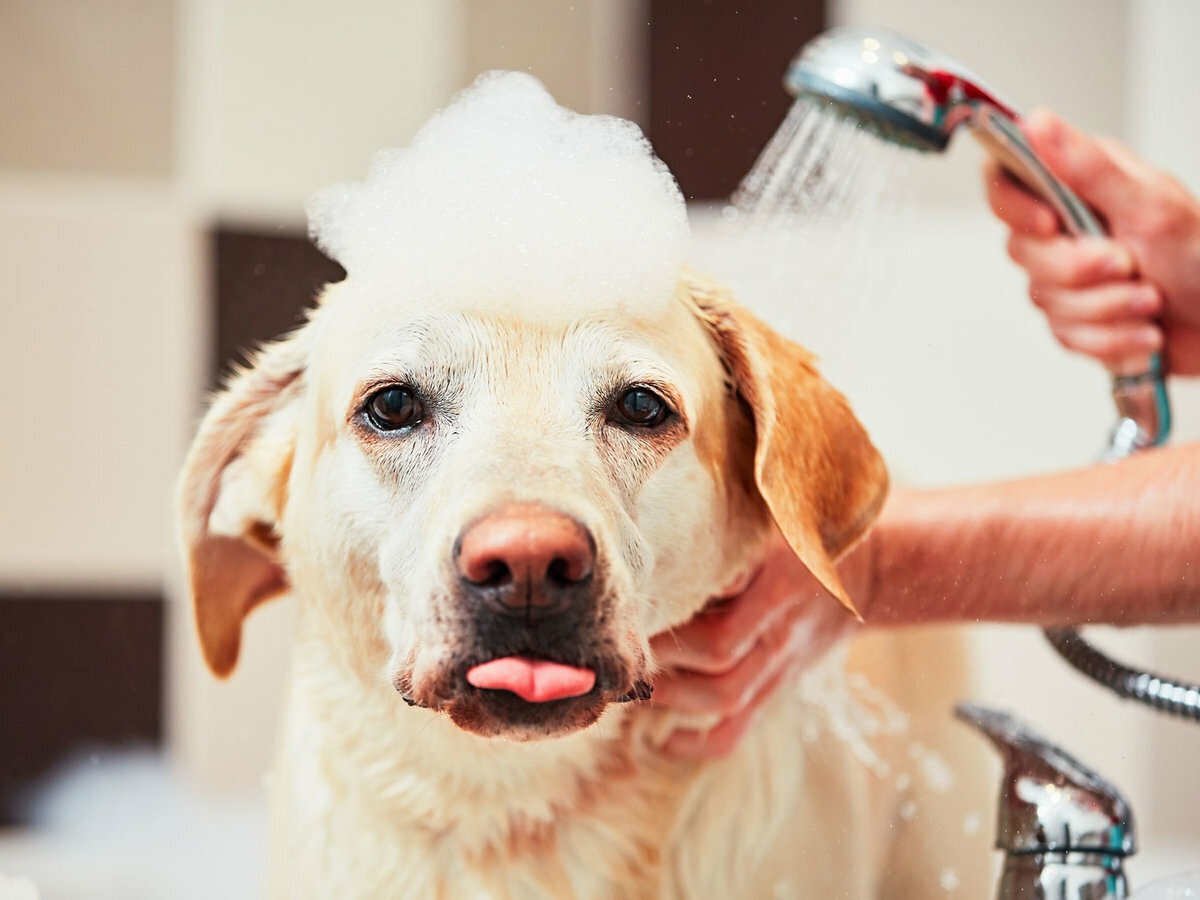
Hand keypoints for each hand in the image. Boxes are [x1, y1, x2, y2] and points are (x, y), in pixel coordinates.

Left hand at [648, 530, 865, 758]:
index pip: (724, 611)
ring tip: (629, 680)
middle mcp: (779, 628)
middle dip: (661, 656)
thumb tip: (669, 544)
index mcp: (779, 581)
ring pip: (724, 697)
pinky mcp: (776, 688)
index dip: (673, 621)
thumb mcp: (775, 523)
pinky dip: (699, 745)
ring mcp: (780, 665)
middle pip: (717, 657)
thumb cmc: (804, 539)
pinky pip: (739, 730)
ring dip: (669, 695)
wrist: (865, 575)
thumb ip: (730, 537)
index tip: (630, 612)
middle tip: (617, 647)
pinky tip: (663, 741)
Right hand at [984, 108, 1199, 373]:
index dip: (1012, 206)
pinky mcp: (1074, 317)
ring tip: (1149, 299)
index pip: (1005, 179)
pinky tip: (1142, 328)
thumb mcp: (1150, 204)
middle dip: (1078, 270)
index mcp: (1079, 184)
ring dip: (1105, 308)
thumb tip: (1039, 122)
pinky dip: (1109, 338)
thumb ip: (1088, 167)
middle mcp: (1066, 225)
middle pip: (1022, 250)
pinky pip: (1064, 335)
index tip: (1048, 224)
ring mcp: (1066, 275)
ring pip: (1045, 298)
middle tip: (1127, 264)